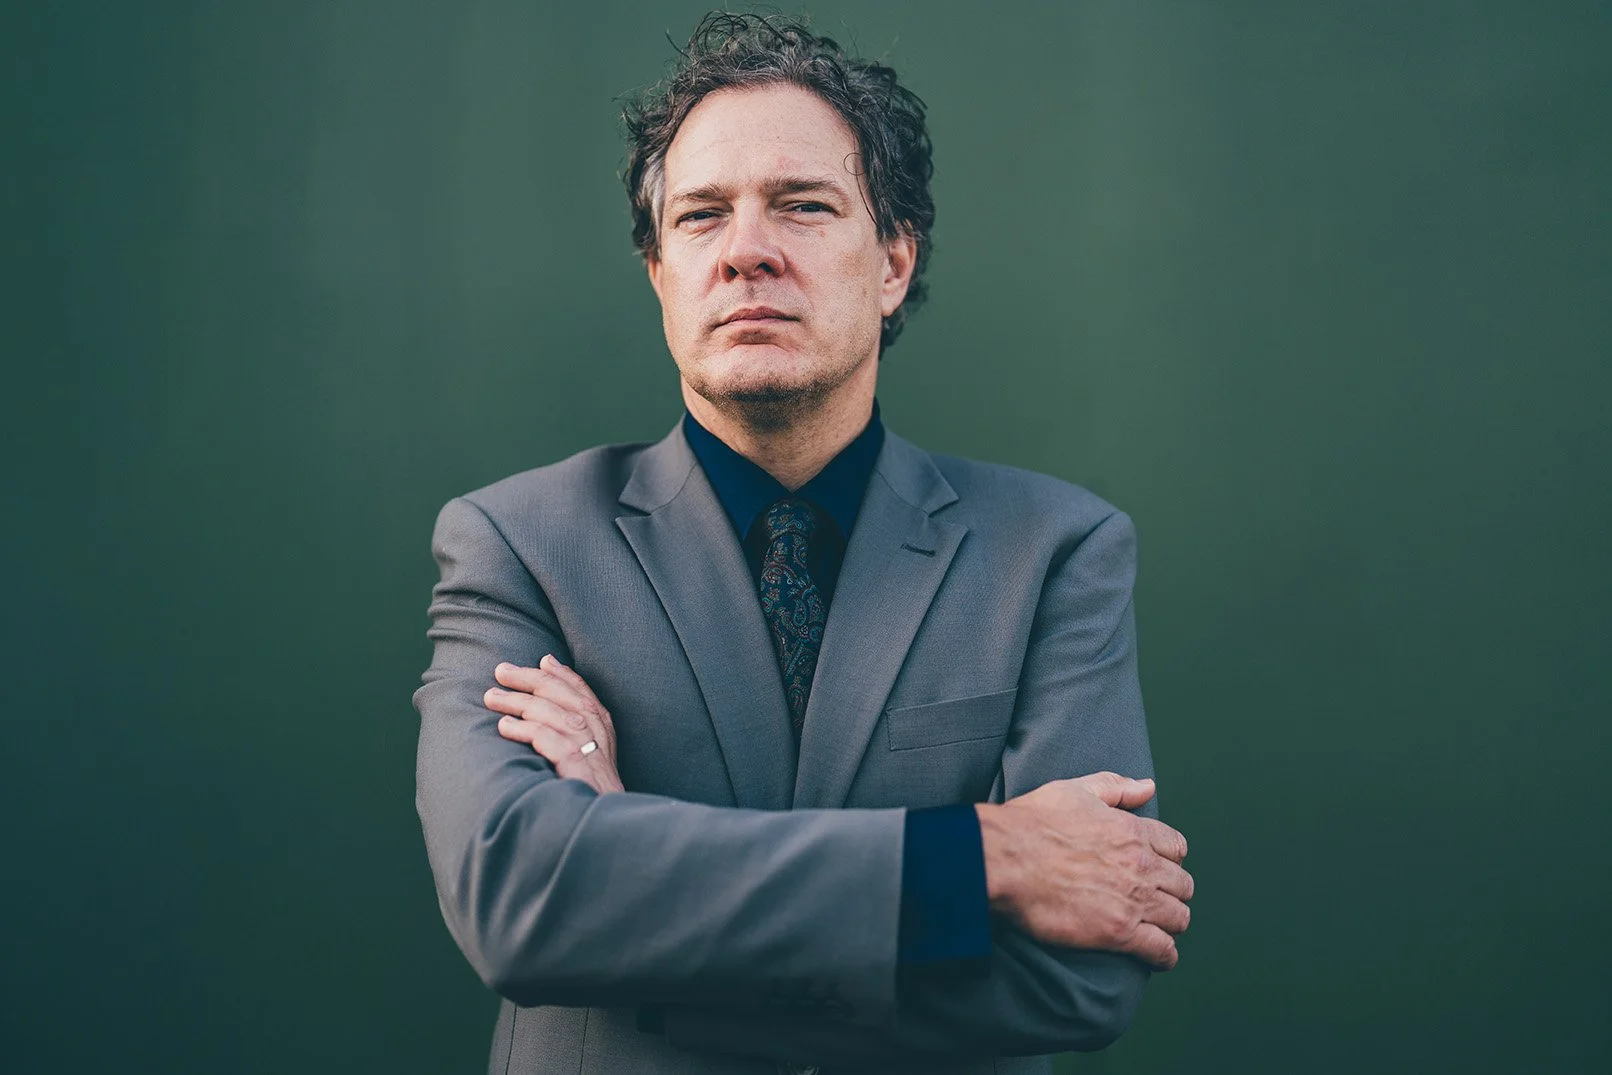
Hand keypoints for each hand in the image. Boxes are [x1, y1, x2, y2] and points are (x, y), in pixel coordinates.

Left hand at [484, 655, 623, 793]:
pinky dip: (524, 729)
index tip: (539, 661)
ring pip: (550, 712)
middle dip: (529, 679)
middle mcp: (598, 732)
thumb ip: (575, 727)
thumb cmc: (594, 791)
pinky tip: (504, 727)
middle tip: (500, 672)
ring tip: (490, 698)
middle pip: (561, 694)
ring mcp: (588, 748)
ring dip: (517, 701)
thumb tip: (548, 704)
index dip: (559, 673)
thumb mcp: (592, 754)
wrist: (608, 827)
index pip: (580, 689)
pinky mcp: (576, 765)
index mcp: (603, 726)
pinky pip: (547, 738)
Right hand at [975, 772, 1192, 970]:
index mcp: (1133, 831)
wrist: (1005, 859)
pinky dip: (1164, 955)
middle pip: (1182, 885)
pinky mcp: (1119, 933)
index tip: (1158, 867)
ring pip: (1178, 918)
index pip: (1177, 848)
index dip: (1170, 859)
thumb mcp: (1074, 791)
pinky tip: (1158, 956)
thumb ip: (1115, 787)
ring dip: (1170, 923)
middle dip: (1172, 893)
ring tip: (1157, 928)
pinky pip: (1161, 949)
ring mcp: (1133, 901)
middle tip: (1156, 900)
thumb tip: (1147, 787)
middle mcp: (1141, 866)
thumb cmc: (1032, 823)